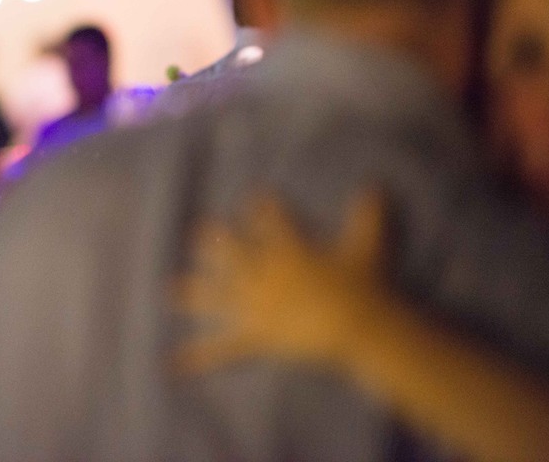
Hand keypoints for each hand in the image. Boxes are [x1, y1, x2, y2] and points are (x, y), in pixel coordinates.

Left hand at [171, 186, 388, 374]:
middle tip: (200, 232)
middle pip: (233, 254)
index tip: (257, 198)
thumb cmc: (364, 284)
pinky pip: (224, 349)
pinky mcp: (256, 335)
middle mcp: (263, 274)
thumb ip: (367, 216)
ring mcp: (255, 305)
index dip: (264, 210)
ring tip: (172, 290)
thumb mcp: (367, 246)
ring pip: (217, 296)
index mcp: (287, 250)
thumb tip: (376, 186)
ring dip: (194, 293)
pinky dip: (200, 357)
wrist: (355, 323)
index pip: (272, 223)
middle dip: (217, 242)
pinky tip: (174, 363)